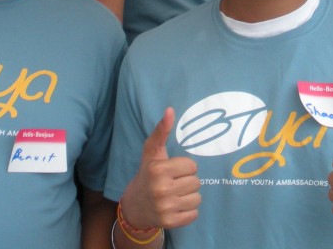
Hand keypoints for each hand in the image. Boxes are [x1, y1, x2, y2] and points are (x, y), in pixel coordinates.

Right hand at [120, 108, 200, 231]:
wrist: (135, 206)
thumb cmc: (147, 174)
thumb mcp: (152, 152)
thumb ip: (162, 131)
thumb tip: (170, 110)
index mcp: (158, 170)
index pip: (192, 166)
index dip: (184, 167)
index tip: (173, 170)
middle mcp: (161, 189)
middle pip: (196, 182)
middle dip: (187, 181)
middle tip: (174, 183)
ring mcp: (166, 208)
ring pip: (197, 198)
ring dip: (189, 196)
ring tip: (176, 194)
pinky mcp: (170, 222)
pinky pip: (194, 214)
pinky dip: (188, 211)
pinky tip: (176, 206)